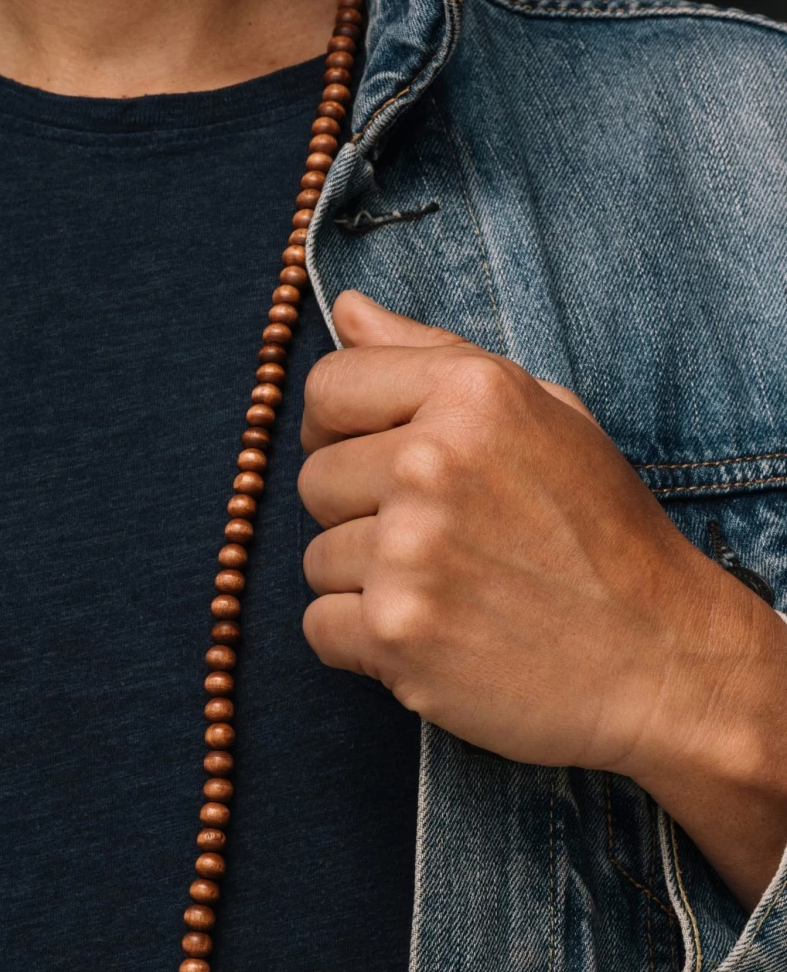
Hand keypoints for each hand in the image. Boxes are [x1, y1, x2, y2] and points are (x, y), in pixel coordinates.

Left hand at [299, 290, 786, 906]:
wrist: (657, 660)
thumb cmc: (599, 536)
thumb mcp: (543, 415)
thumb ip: (434, 355)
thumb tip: (348, 311)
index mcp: (471, 394)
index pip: (327, 388)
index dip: (340, 430)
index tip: (376, 462)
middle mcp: (432, 463)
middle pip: (314, 480)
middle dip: (358, 514)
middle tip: (437, 543)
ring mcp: (409, 551)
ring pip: (315, 559)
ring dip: (365, 582)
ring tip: (447, 592)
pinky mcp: (394, 630)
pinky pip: (318, 625)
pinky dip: (360, 642)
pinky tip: (430, 638)